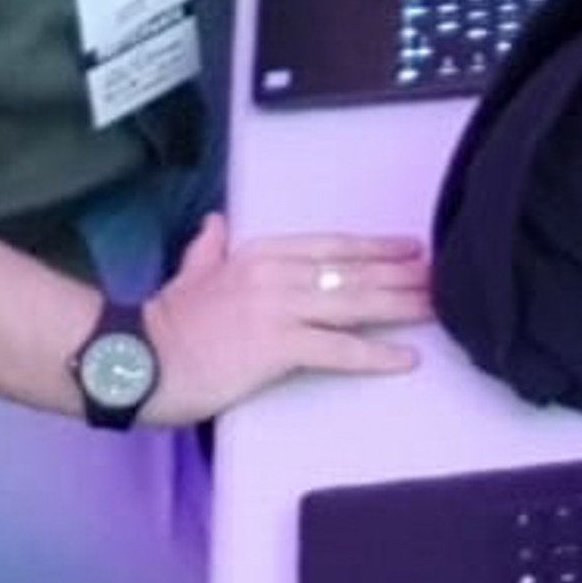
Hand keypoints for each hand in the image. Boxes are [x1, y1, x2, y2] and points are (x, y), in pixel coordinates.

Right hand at [136, 214, 432, 424]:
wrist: (137, 359)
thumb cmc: (165, 323)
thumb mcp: (190, 273)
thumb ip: (209, 248)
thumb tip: (215, 223)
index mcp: (259, 253)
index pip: (332, 245)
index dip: (376, 246)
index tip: (412, 247)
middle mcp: (275, 274)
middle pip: (353, 271)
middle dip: (402, 275)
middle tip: (443, 278)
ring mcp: (278, 309)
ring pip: (354, 303)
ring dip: (401, 305)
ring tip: (437, 308)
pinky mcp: (276, 347)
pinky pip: (338, 350)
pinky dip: (375, 353)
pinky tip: (406, 358)